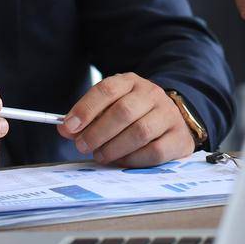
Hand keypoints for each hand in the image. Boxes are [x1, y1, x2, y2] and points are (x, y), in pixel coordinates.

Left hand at [58, 73, 193, 166]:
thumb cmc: (134, 114)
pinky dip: (133, 159)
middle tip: (82, 146)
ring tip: (100, 156)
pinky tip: (121, 161)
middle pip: (123, 112)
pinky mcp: (179, 137)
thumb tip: (66, 129)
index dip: (86, 108)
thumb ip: (88, 118)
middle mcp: (152, 94)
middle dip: (98, 132)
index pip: (107, 89)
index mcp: (131, 82)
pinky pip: (154, 151)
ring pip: (140, 132)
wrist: (173, 118)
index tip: (69, 126)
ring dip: (114, 148)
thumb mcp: (110, 108)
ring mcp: (168, 115)